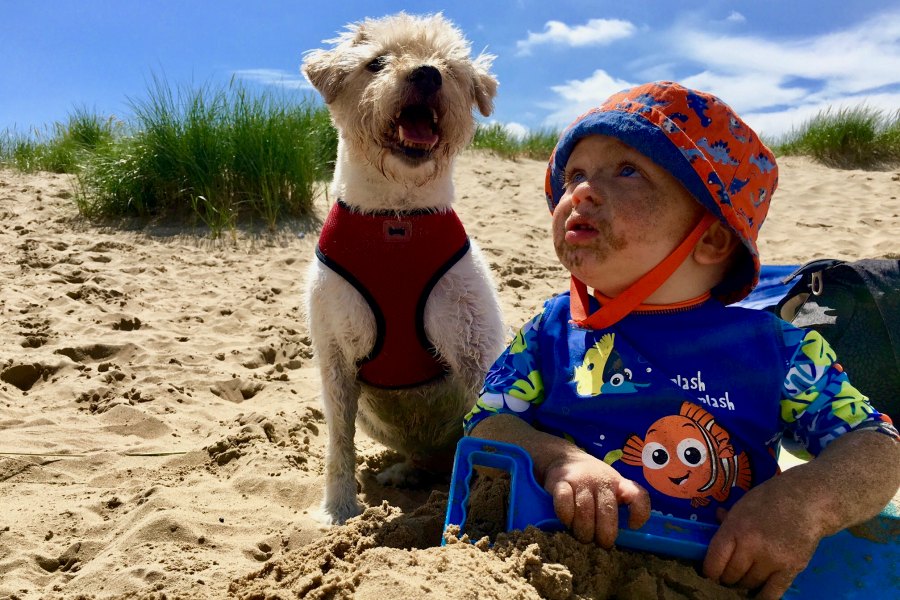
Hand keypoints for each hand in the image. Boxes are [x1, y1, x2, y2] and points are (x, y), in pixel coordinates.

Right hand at [543, 451, 649, 546]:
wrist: (565, 458)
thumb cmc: (592, 482)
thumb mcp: (610, 488)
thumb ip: (617, 507)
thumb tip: (623, 537)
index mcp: (619, 483)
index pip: (638, 495)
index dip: (639, 514)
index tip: (632, 527)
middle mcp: (602, 480)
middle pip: (607, 512)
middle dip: (604, 535)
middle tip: (601, 543)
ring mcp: (581, 480)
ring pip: (585, 512)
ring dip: (583, 531)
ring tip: (582, 536)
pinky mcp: (560, 482)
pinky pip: (564, 505)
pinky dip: (566, 518)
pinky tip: (567, 521)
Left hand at [703, 477, 822, 598]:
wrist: (807, 502)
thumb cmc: (771, 498)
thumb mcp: (743, 505)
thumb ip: (729, 519)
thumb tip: (716, 518)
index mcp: (735, 529)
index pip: (714, 562)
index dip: (709, 571)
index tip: (710, 572)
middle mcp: (751, 547)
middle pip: (730, 576)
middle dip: (725, 577)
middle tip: (727, 575)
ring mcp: (772, 560)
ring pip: (749, 584)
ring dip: (743, 584)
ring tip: (743, 578)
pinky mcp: (791, 569)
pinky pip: (771, 594)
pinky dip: (761, 597)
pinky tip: (756, 593)